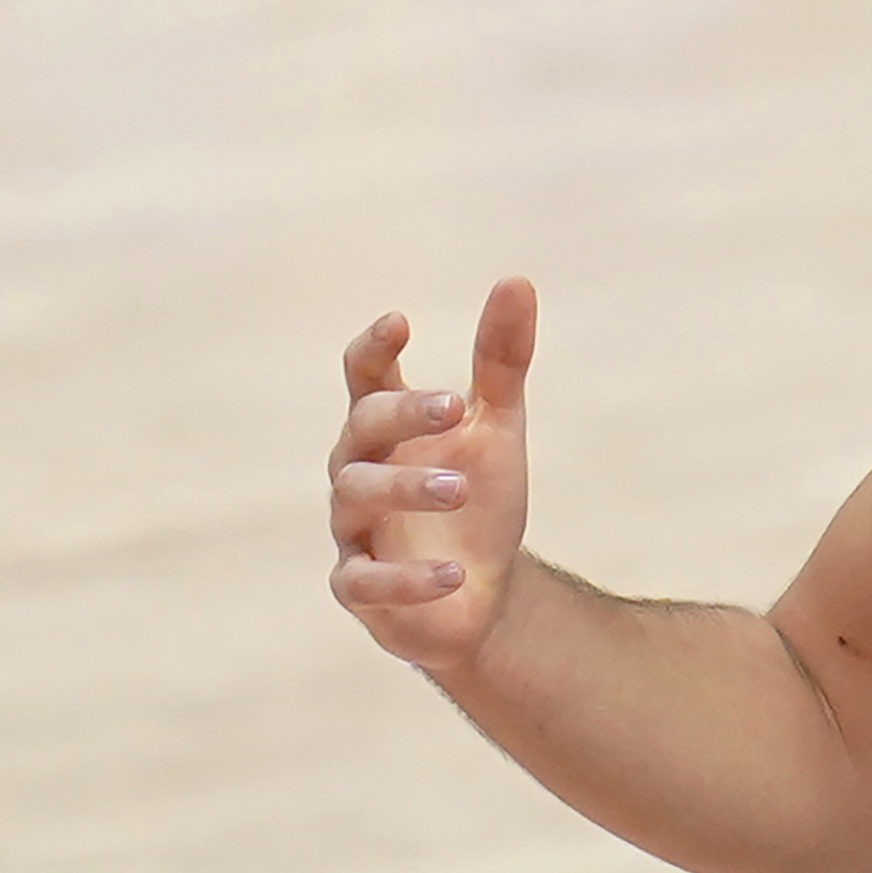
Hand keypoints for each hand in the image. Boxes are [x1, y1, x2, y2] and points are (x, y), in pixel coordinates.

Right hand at [326, 278, 538, 677]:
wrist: (482, 593)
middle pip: (362, 427)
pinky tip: (454, 573)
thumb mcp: (496, 427)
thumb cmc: (478, 499)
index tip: (400, 322)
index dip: (373, 348)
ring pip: (356, 496)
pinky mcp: (360, 589)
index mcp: (387, 427)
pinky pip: (365, 582)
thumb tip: (517, 279)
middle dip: (404, 414)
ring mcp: (354, 530)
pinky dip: (407, 578)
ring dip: (407, 488)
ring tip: (461, 488)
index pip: (365, 376)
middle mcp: (359, 470)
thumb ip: (501, 360)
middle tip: (458, 405)